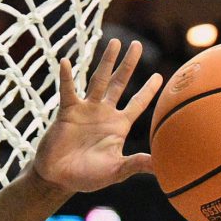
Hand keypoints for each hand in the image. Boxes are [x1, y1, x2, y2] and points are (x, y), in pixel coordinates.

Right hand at [28, 40, 159, 192]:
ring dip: (106, 62)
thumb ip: (136, 165)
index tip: (160, 76)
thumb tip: (161, 167)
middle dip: (128, 65)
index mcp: (119, 126)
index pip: (138, 104)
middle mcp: (104, 113)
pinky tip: (65, 62)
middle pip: (119, 83)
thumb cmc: (88, 176)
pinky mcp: (67, 111)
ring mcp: (86, 109)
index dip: (148, 91)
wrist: (59, 178)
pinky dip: (66, 77)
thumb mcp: (116, 171)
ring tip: (114, 42)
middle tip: (137, 45)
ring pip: (98, 80)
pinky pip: (68, 90)